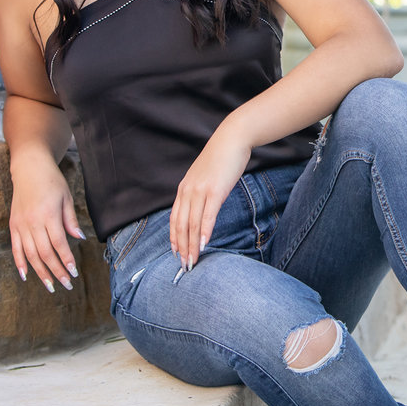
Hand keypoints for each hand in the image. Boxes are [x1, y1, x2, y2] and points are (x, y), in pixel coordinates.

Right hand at [9, 160, 83, 292]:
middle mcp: (32, 222)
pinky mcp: (13, 225)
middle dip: (56, 271)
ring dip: (40, 272)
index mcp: (48, 215)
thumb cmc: (52, 182)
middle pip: (44, 253)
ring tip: (50, 285)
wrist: (29, 169)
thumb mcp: (67, 198)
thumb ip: (71, 220)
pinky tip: (26, 276)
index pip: (59, 243)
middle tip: (66, 284)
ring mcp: (20, 225)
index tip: (74, 272)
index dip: (66, 260)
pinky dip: (20, 263)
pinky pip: (16, 248)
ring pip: (30, 254)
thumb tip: (79, 239)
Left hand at [170, 133, 250, 270]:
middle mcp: (188, 191)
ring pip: (192, 224)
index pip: (174, 219)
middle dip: (182, 248)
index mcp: (184, 189)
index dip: (174, 239)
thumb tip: (202, 210)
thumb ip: (200, 193)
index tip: (176, 254)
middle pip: (181, 225)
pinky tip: (205, 244)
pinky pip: (207, 215)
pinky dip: (205, 231)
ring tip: (193, 261)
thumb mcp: (205, 178)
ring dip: (192, 245)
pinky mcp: (215, 191)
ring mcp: (200, 191)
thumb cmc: (221, 159)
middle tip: (184, 266)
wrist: (232, 139)